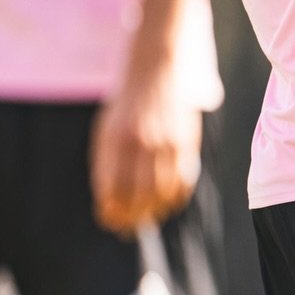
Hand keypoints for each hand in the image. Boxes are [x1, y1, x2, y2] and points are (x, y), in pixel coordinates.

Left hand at [91, 66, 200, 235]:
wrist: (158, 67)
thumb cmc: (128, 102)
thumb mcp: (106, 128)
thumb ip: (107, 162)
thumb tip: (109, 200)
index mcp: (114, 140)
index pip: (111, 189)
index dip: (110, 211)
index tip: (109, 221)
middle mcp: (141, 143)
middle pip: (138, 195)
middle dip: (132, 217)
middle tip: (127, 228)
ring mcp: (167, 142)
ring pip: (162, 192)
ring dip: (154, 211)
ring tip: (148, 218)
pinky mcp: (188, 141)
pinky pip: (184, 179)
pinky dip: (176, 197)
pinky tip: (168, 203)